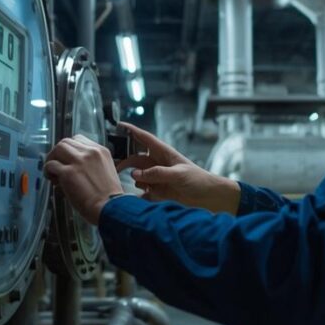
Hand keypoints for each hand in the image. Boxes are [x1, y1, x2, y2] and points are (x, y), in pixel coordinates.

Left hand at [44, 135, 124, 224]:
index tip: (66, 157)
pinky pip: (51, 165)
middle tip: (57, 164)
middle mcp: (90, 153)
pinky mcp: (68, 173)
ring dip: (52, 159)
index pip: (79, 139)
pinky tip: (52, 179)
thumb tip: (74, 166)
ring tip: (53, 172)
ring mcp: (78, 161)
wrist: (110, 207)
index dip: (69, 149)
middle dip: (58, 153)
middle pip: (66, 142)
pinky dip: (48, 171)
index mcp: (101, 151)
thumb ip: (92, 164)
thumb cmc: (109, 197)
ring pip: (58, 149)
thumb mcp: (107, 171)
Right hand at [115, 122, 239, 213]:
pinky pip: (143, 191)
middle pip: (136, 158)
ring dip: (133, 179)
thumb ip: (157, 173)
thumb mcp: (178, 174)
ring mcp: (158, 178)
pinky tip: (139, 196)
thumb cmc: (199, 180)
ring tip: (133, 184)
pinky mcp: (158, 192)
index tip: (119, 125)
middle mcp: (159, 164)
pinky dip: (139, 193)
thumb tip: (135, 175)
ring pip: (138, 175)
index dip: (132, 131)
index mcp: (164, 154)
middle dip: (125, 160)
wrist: (210, 198)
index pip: (145, 139)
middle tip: (113, 166)